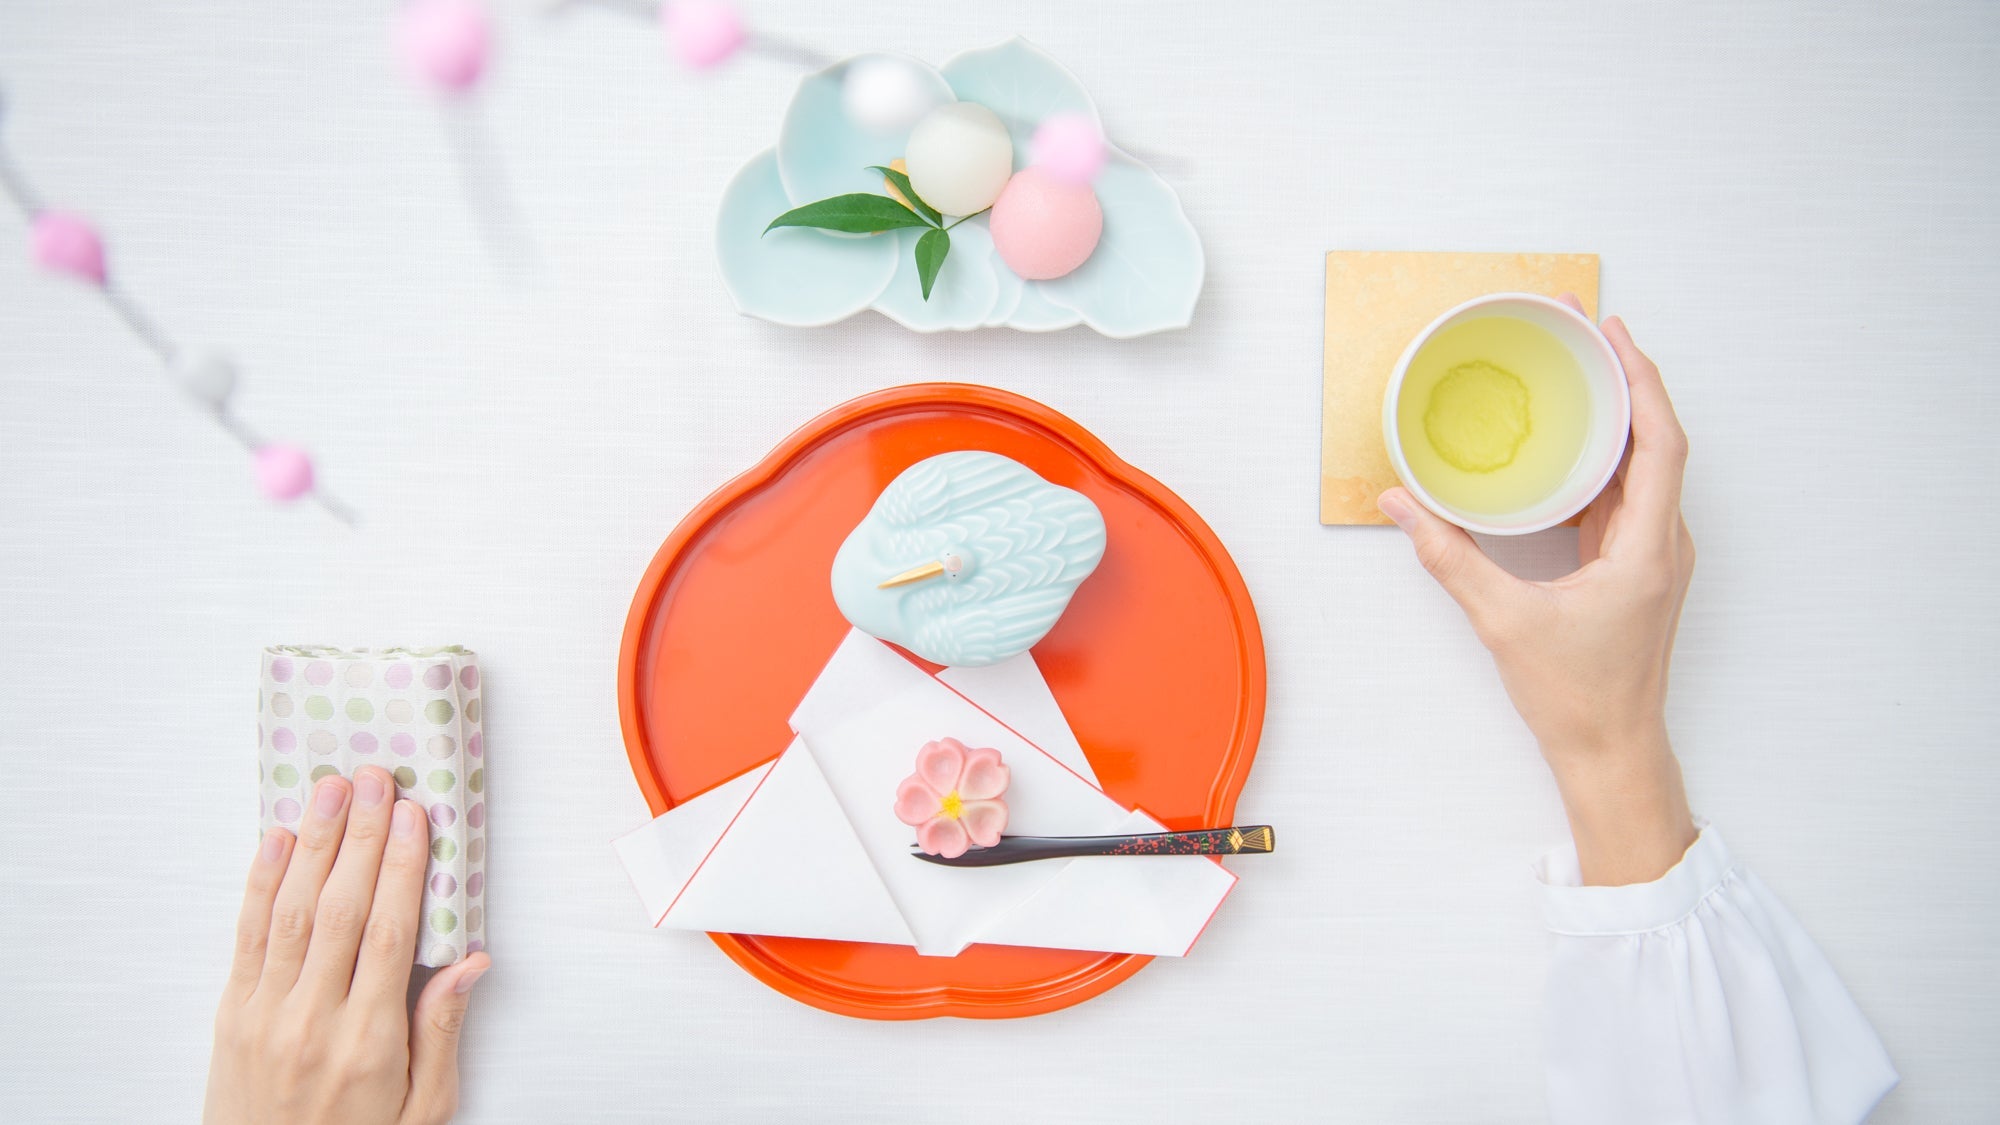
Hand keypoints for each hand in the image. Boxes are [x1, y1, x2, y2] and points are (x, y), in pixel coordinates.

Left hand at [205, 768, 489, 1124]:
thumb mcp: (424, 1109)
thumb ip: (442, 1032)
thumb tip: (469, 963)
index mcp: (367, 1042)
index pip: (386, 934)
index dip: (401, 868)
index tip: (413, 817)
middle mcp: (311, 1021)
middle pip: (339, 909)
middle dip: (359, 836)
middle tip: (375, 781)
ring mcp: (265, 1016)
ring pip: (290, 912)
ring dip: (312, 843)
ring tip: (329, 791)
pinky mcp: (232, 1015)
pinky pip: (247, 937)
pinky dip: (259, 883)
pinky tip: (274, 842)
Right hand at [1378, 299, 1697, 885]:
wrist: (1613, 753)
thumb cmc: (1575, 698)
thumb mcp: (1502, 622)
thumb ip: (1449, 557)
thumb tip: (1401, 505)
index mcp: (1647, 548)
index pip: (1661, 441)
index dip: (1642, 380)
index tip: (1613, 335)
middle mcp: (1663, 544)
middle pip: (1659, 441)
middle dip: (1627, 381)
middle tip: (1589, 335)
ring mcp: (1654, 557)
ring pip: (1647, 467)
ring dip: (1620, 418)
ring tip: (1581, 374)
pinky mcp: (1637, 570)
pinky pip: (1629, 497)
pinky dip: (1606, 460)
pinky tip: (1570, 446)